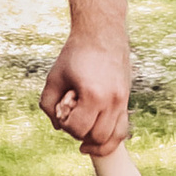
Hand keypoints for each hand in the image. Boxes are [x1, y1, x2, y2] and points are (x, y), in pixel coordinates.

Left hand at [41, 33, 129, 152]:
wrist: (101, 32)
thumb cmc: (75, 54)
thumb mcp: (54, 78)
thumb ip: (49, 105)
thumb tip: (58, 127)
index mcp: (93, 94)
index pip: (78, 129)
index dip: (66, 126)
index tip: (63, 113)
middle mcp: (112, 100)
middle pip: (98, 137)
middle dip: (82, 135)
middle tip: (73, 121)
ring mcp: (122, 100)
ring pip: (114, 138)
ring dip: (99, 142)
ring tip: (86, 140)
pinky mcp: (126, 99)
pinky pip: (123, 128)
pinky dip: (112, 138)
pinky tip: (99, 138)